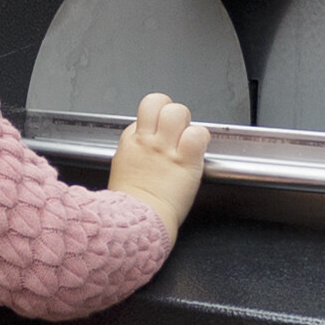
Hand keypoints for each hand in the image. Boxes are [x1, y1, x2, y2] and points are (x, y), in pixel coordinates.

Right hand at [108, 92, 209, 230]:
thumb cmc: (130, 204)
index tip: (161, 132)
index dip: (156, 120)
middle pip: (158, 102)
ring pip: (177, 111)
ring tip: (187, 138)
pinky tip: (198, 150)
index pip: (145, 114)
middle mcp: (147, 140)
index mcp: (131, 141)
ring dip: (186, 122)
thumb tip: (143, 144)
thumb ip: (134, 151)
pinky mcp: (185, 161)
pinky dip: (202, 138)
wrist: (136, 222)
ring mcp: (166, 149)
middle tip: (177, 130)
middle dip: (171, 112)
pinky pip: (198, 134)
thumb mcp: (122, 168)